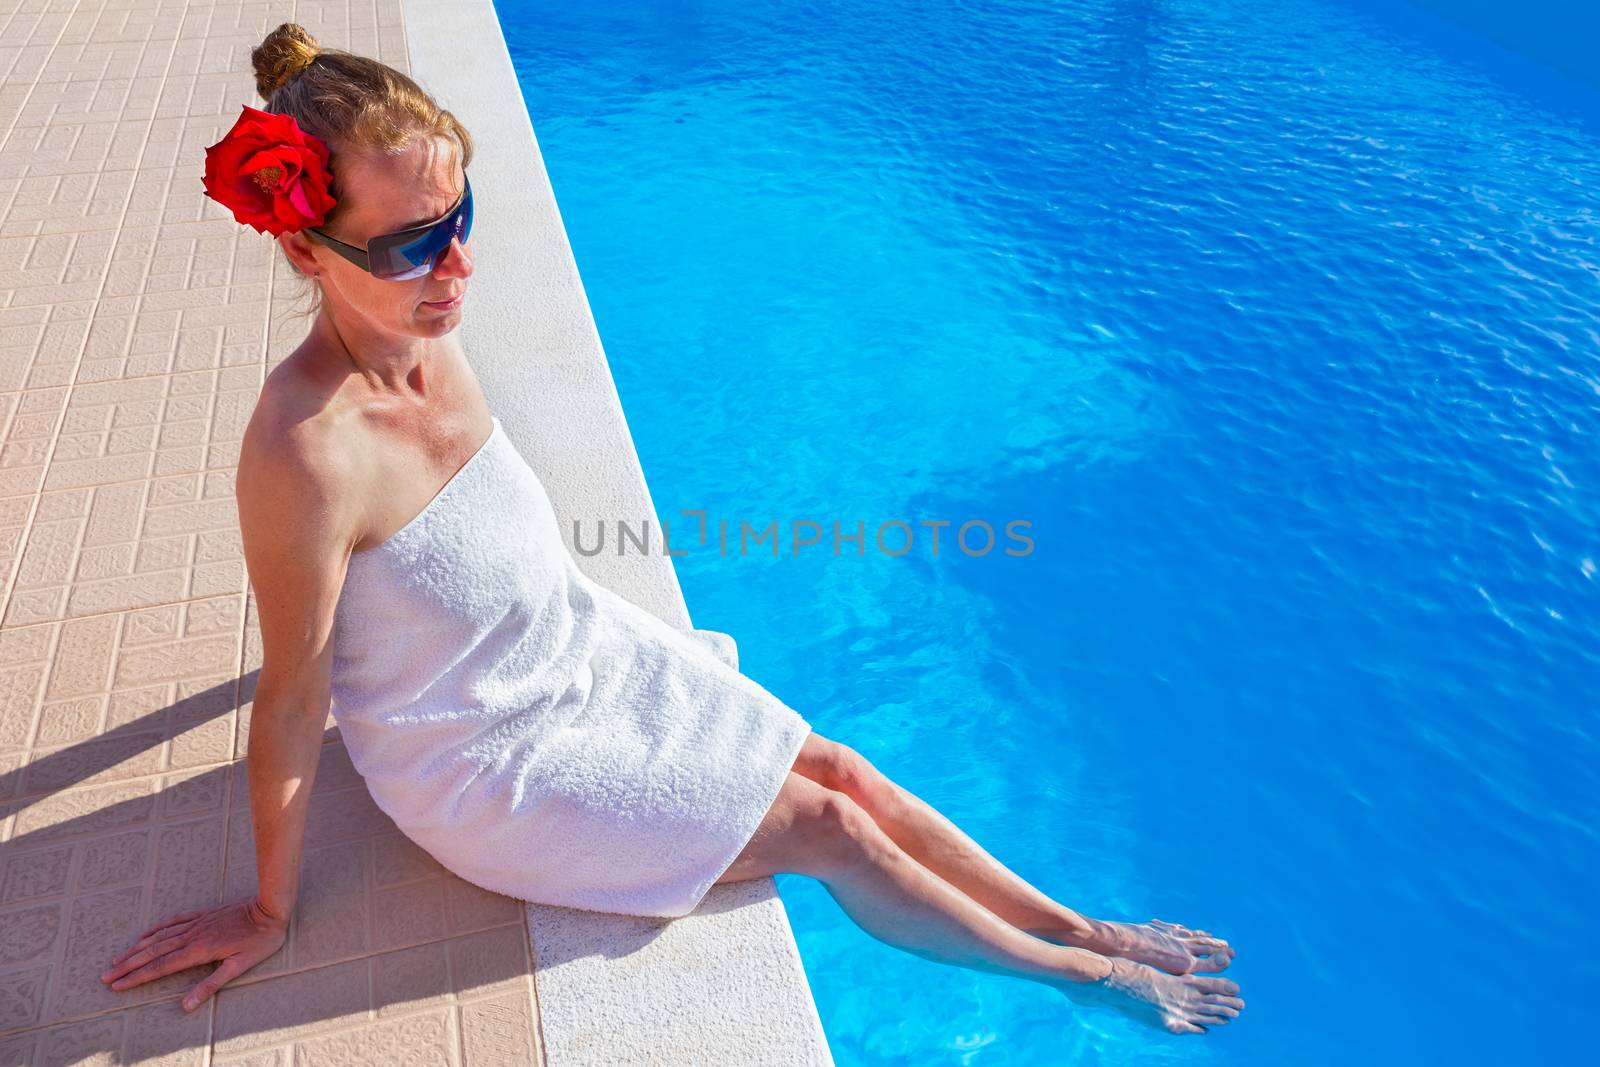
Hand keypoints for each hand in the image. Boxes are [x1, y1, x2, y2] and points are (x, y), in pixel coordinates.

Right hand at [100, 896, 288, 1011]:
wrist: (270, 909)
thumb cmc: (259, 941)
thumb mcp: (239, 966)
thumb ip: (211, 985)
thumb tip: (186, 1005)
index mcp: (198, 950)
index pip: (160, 967)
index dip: (137, 977)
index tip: (117, 985)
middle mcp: (192, 936)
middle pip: (152, 953)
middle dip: (128, 966)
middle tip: (105, 976)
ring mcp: (195, 923)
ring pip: (158, 937)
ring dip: (136, 949)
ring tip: (117, 959)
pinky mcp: (202, 915)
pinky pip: (172, 921)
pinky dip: (155, 929)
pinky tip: (144, 935)